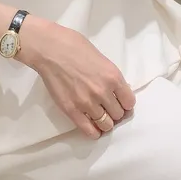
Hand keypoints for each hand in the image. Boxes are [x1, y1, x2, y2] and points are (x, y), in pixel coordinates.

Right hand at [19, 16, 135, 138]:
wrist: (51, 49)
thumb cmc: (75, 46)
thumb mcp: (102, 59)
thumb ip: (110, 77)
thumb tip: (116, 90)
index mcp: (113, 77)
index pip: (129, 102)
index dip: (125, 103)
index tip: (121, 103)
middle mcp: (103, 92)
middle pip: (118, 115)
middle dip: (115, 112)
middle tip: (108, 108)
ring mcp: (87, 103)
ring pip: (106, 124)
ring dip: (105, 122)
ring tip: (100, 117)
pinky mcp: (72, 110)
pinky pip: (88, 130)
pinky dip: (94, 132)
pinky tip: (94, 129)